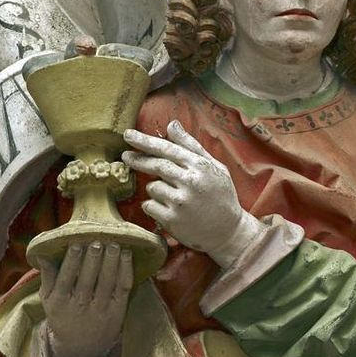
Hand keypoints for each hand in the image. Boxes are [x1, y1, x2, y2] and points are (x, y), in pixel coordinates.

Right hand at [36, 241, 132, 356]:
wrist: (81, 348)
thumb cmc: (63, 316)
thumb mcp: (49, 300)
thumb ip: (47, 276)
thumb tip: (43, 253)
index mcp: (60, 302)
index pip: (66, 278)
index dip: (72, 260)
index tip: (77, 243)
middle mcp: (80, 306)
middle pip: (88, 279)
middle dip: (94, 258)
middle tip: (98, 240)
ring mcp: (101, 309)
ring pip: (107, 281)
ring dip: (112, 261)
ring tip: (114, 244)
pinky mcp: (118, 311)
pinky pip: (123, 288)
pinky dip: (126, 270)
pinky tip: (127, 255)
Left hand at [122, 122, 263, 265]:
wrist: (229, 231)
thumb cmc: (222, 196)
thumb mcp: (214, 166)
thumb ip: (191, 145)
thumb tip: (171, 124)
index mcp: (200, 167)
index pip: (167, 149)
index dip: (145, 141)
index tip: (128, 135)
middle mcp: (190, 182)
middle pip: (156, 165)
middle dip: (138, 159)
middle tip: (126, 156)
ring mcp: (180, 202)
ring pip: (152, 186)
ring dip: (156, 188)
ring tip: (173, 196)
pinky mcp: (172, 219)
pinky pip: (149, 205)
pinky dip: (153, 206)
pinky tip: (169, 209)